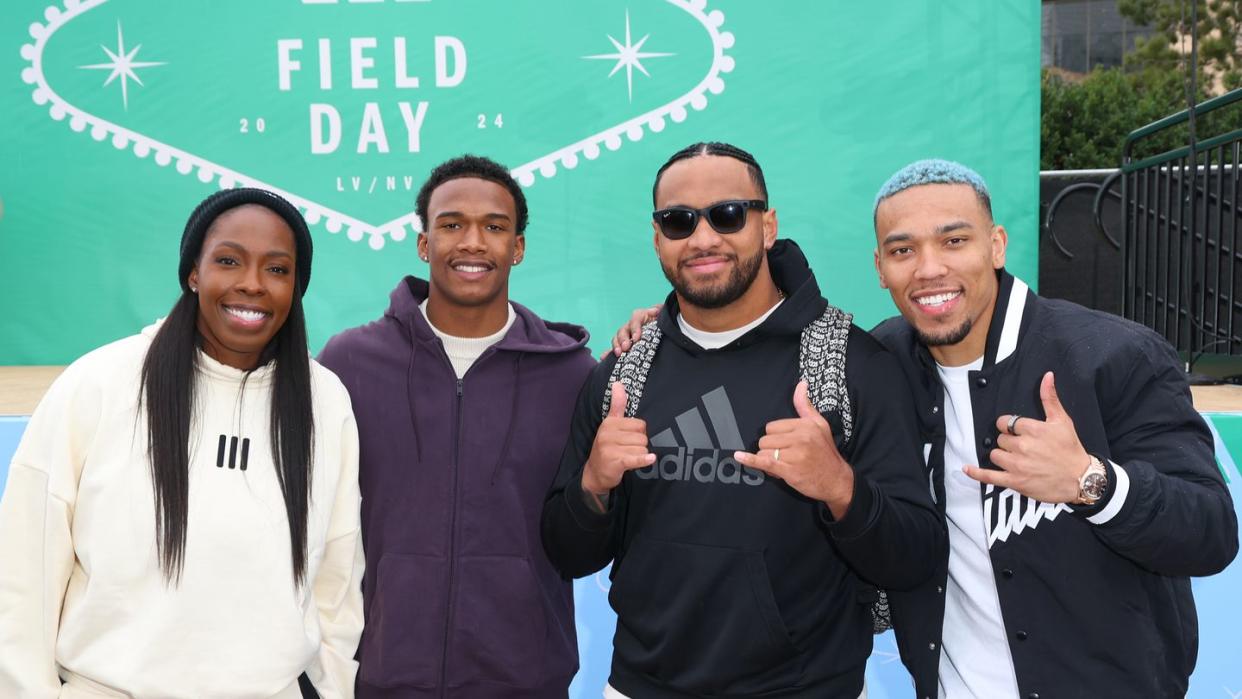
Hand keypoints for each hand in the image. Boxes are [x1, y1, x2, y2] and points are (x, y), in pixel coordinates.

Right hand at [581, 382, 654, 494]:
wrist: (595, 473)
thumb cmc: (606, 447)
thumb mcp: (610, 424)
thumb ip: (617, 404)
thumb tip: (618, 382)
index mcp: (609, 423)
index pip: (640, 424)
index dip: (638, 433)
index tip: (628, 439)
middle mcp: (608, 434)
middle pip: (642, 437)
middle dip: (639, 445)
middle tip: (627, 450)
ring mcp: (611, 448)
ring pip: (642, 448)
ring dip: (638, 455)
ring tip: (626, 457)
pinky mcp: (616, 462)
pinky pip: (636, 458)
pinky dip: (644, 459)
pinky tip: (650, 458)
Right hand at [605, 304, 661, 357]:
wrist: (666, 331)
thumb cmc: (664, 322)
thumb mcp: (664, 315)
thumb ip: (659, 311)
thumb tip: (655, 310)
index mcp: (642, 316)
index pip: (635, 318)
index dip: (635, 327)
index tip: (637, 338)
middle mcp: (632, 326)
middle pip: (624, 329)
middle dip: (623, 339)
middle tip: (626, 347)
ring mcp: (628, 336)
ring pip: (618, 338)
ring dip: (616, 345)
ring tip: (619, 353)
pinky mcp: (625, 346)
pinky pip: (615, 349)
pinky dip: (608, 353)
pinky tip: (604, 357)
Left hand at [734, 381, 855, 517]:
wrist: (837, 481)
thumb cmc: (826, 453)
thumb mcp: (820, 425)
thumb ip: (805, 406)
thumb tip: (801, 384)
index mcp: (805, 425)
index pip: (772, 427)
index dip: (775, 438)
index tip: (786, 446)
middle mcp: (800, 438)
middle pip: (765, 439)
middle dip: (771, 450)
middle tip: (785, 458)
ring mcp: (795, 454)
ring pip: (764, 452)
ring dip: (769, 461)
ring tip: (784, 466)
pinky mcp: (789, 470)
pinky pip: (764, 461)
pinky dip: (750, 460)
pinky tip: (739, 456)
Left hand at [964, 371, 1089, 503]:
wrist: (1080, 479)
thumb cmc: (1071, 449)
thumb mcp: (1062, 421)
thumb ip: (1050, 398)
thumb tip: (1047, 376)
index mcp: (1032, 429)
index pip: (1006, 422)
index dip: (1009, 426)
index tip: (1017, 430)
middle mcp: (1023, 446)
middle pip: (1000, 439)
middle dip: (1009, 442)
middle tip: (1024, 447)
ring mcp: (1017, 465)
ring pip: (995, 455)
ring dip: (1002, 456)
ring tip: (1017, 459)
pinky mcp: (1015, 481)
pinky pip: (989, 476)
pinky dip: (976, 473)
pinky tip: (966, 468)